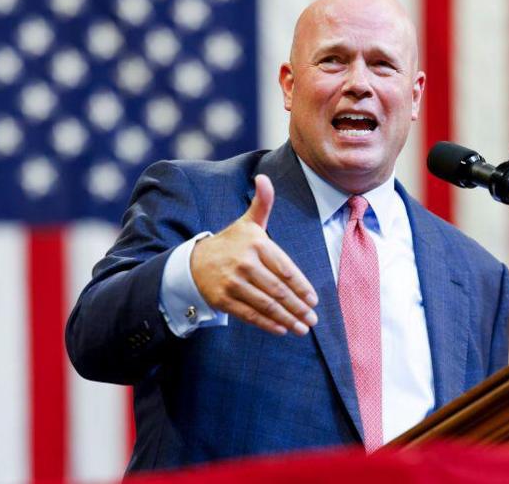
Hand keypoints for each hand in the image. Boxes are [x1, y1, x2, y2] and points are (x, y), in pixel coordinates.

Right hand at [190, 174, 318, 334]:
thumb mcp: (247, 222)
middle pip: (278, 290)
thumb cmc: (231, 242)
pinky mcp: (223, 300)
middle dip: (298, 307)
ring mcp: (233, 283)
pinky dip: (267, 324)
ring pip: (266, 304)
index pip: (286, 269)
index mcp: (256, 244)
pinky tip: (282, 330)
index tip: (314, 300)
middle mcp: (244, 263)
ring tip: (302, 328)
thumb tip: (263, 178)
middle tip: (312, 319)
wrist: (194, 261)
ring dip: (287, 318)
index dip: (302, 287)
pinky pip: (250, 315)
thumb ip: (262, 203)